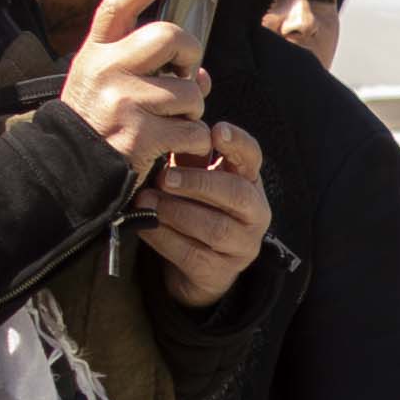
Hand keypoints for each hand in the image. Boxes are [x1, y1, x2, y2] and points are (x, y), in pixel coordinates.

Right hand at [58, 0, 207, 175]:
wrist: (69, 171)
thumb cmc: (98, 123)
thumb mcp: (106, 84)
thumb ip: (144, 68)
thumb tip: (200, 72)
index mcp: (95, 52)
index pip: (118, 5)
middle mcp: (105, 70)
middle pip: (168, 37)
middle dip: (190, 54)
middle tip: (187, 73)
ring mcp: (122, 101)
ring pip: (190, 91)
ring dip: (193, 109)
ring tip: (173, 121)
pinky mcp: (140, 135)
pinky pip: (193, 129)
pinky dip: (194, 141)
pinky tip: (175, 146)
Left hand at [140, 124, 269, 308]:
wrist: (192, 268)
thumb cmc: (192, 210)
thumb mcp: (192, 179)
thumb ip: (188, 157)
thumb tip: (167, 125)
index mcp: (248, 182)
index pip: (252, 157)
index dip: (237, 143)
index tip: (215, 131)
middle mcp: (255, 214)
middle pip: (237, 194)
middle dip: (199, 183)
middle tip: (164, 177)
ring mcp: (243, 246)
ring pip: (215, 228)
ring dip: (176, 212)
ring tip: (146, 202)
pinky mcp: (222, 273)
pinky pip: (194, 255)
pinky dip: (165, 239)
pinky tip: (144, 226)